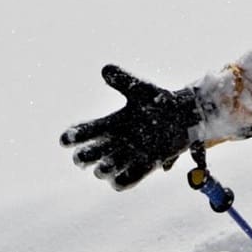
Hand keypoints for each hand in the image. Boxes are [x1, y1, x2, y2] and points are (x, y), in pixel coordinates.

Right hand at [60, 65, 200, 189]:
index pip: (87, 131)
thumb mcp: (141, 90)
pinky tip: (117, 181)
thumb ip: (123, 81)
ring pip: (109, 168)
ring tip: (102, 168)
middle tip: (80, 158)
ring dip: (104, 169)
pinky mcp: (148, 165)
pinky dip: (123, 181)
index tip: (65, 140)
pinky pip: (130, 179)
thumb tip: (105, 69)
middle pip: (93, 153)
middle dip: (84, 156)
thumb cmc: (161, 102)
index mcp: (113, 124)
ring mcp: (132, 155)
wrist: (186, 115)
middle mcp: (118, 142)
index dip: (74, 136)